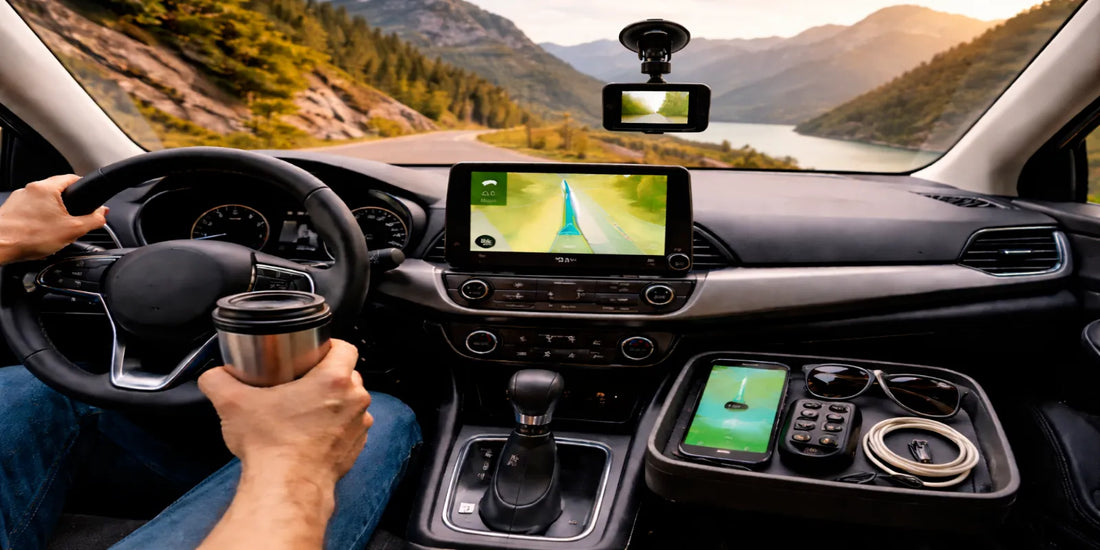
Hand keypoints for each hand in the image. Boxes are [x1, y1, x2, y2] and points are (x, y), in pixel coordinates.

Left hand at [0, 174, 108, 263]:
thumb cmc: (28, 237)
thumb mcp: (72, 230)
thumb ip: (93, 220)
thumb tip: (102, 214)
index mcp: (46, 188)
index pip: (72, 178)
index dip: (85, 187)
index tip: (89, 196)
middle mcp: (30, 189)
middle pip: (57, 191)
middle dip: (68, 206)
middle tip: (73, 220)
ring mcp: (18, 199)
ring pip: (43, 202)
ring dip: (51, 214)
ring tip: (54, 231)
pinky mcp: (10, 210)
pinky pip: (30, 211)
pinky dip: (38, 220)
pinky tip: (40, 234)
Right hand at [198, 339, 372, 485]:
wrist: (286, 487)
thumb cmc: (270, 446)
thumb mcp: (233, 404)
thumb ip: (218, 381)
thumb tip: (213, 376)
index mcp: (334, 380)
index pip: (344, 348)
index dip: (328, 347)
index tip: (311, 354)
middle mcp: (354, 401)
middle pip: (347, 375)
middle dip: (327, 376)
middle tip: (301, 383)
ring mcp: (358, 426)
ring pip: (350, 402)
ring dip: (333, 403)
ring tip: (305, 410)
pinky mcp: (356, 447)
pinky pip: (349, 427)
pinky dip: (335, 427)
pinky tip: (312, 433)